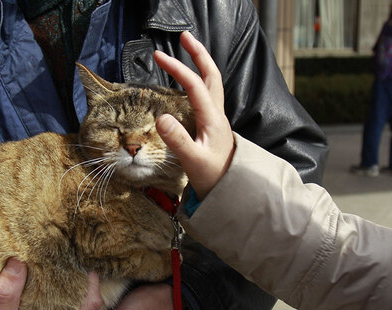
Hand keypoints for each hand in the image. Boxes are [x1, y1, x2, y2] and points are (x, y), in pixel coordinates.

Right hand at [154, 31, 234, 200]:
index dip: (178, 69)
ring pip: (212, 83)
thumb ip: (178, 140)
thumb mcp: (193, 161)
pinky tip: (189, 82)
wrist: (232, 191)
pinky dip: (199, 80)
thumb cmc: (213, 178)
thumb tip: (161, 117)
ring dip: (201, 64)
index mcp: (212, 120)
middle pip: (211, 75)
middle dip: (198, 53)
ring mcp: (217, 119)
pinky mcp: (213, 125)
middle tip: (184, 36)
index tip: (160, 56)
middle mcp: (217, 115)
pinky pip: (207, 94)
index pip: (195, 86)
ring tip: (187, 50)